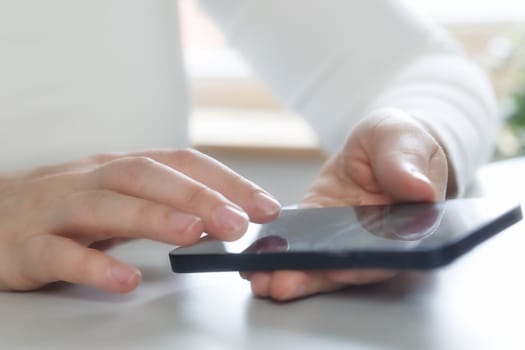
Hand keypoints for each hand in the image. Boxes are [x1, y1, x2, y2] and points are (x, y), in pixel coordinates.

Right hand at [0, 149, 280, 291]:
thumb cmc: (66, 208)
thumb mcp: (119, 197)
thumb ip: (163, 205)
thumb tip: (219, 219)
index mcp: (121, 169)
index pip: (181, 163)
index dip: (225, 181)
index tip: (266, 207)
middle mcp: (93, 180)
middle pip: (148, 177)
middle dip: (198, 197)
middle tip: (240, 222)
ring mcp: (58, 210)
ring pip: (107, 206)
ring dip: (154, 218)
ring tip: (195, 235)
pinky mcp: (27, 246)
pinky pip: (59, 254)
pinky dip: (94, 266)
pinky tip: (125, 281)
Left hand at [244, 108, 448, 299]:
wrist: (376, 145)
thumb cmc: (399, 141)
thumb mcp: (403, 139)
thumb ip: (408, 163)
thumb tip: (419, 189)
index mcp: (408, 225)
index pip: (389, 252)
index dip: (364, 264)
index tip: (337, 268)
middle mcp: (376, 240)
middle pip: (348, 267)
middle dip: (314, 277)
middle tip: (282, 284)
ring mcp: (344, 236)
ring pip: (321, 262)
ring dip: (292, 273)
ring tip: (263, 280)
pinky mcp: (318, 225)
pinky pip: (299, 242)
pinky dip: (280, 253)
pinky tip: (257, 262)